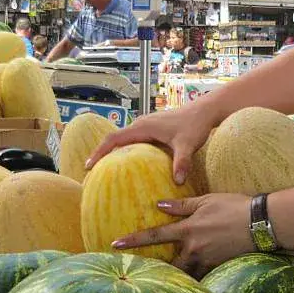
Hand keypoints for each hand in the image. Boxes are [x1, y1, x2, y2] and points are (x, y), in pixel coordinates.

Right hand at [87, 105, 214, 184]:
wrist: (205, 110)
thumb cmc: (195, 125)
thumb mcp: (188, 145)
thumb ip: (182, 162)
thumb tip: (178, 181)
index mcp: (142, 127)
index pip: (113, 139)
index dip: (99, 152)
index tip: (88, 166)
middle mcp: (140, 124)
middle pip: (114, 139)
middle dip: (101, 154)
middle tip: (91, 174)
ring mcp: (146, 125)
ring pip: (123, 140)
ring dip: (113, 152)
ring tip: (104, 171)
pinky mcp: (152, 129)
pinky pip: (133, 141)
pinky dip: (126, 151)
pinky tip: (128, 164)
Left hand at [111, 194, 253, 276]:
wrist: (262, 223)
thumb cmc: (235, 206)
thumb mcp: (207, 200)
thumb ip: (182, 205)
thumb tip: (159, 206)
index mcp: (188, 230)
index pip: (154, 235)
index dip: (133, 240)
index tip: (114, 244)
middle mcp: (194, 248)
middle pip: (167, 264)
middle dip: (155, 269)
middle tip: (141, 272)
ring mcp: (206, 260)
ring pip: (184, 273)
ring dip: (174, 276)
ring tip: (163, 280)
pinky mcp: (219, 267)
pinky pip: (202, 275)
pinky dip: (194, 276)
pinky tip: (190, 280)